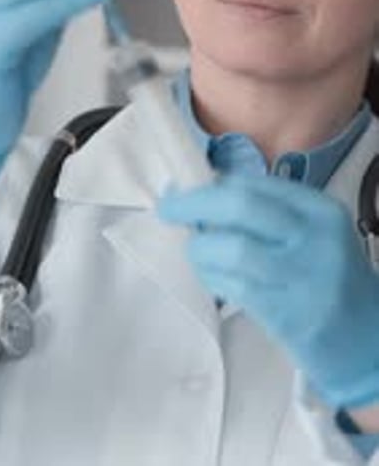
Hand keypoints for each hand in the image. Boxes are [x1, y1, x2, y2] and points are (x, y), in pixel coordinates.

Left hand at [157, 173, 378, 409]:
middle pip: (240, 206)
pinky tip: (210, 275)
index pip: (254, 186)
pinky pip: (234, 286)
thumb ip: (271, 214)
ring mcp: (302, 277)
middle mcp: (314, 238)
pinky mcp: (287, 314)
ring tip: (195, 251)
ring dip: (200, 248)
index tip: (183, 189)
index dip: (210, 185)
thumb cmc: (329, 280)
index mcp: (320, 211)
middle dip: (194, 204)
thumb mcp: (315, 236)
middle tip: (168, 209)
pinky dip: (212, 277)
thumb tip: (207, 194)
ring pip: (232, 248)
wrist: (366, 341)